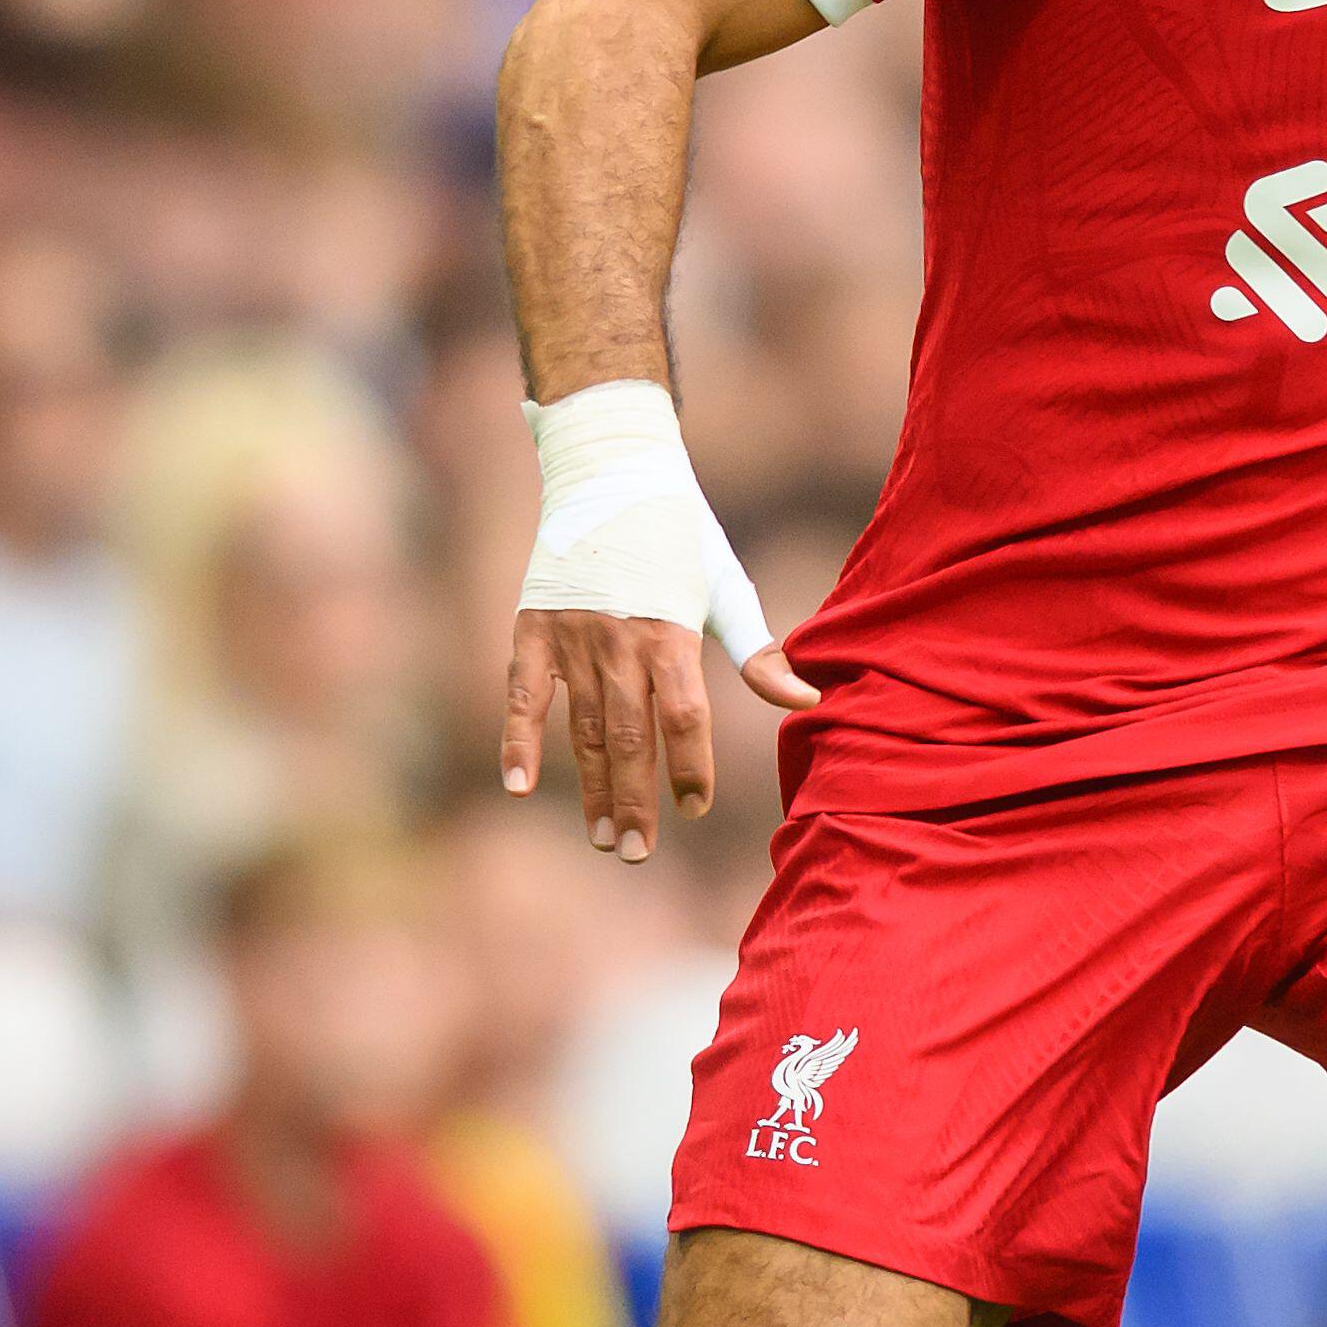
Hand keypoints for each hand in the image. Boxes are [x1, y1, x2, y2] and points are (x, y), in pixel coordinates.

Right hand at [499, 387, 820, 858]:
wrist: (610, 473)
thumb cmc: (679, 536)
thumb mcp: (724, 586)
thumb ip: (758, 651)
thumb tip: (809, 701)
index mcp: (672, 632)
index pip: (684, 718)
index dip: (690, 768)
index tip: (696, 809)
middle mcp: (620, 641)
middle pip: (630, 738)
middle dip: (636, 800)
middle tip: (637, 852)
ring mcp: (571, 639)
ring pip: (582, 730)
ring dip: (591, 788)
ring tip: (602, 838)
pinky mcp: (532, 631)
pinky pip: (523, 698)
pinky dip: (517, 742)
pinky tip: (518, 787)